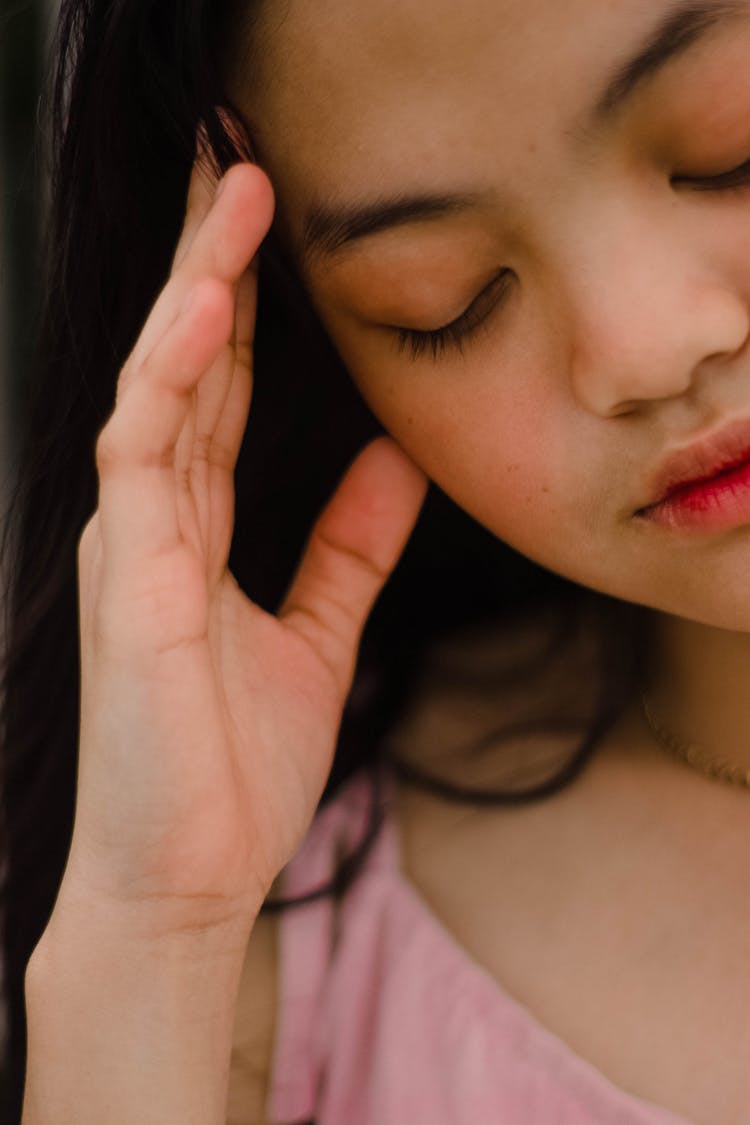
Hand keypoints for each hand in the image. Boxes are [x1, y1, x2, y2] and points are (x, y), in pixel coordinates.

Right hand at [64, 134, 427, 937]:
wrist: (189, 876)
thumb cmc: (234, 767)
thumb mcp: (317, 633)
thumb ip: (349, 546)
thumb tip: (394, 461)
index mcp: (193, 534)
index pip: (214, 398)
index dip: (241, 316)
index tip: (274, 236)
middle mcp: (154, 523)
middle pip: (184, 371)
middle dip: (213, 269)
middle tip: (244, 173)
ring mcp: (134, 545)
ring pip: (156, 387)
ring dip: (192, 292)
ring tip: (232, 201)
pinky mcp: (129, 577)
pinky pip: (141, 452)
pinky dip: (168, 376)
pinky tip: (199, 309)